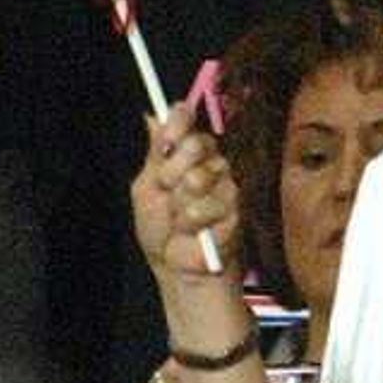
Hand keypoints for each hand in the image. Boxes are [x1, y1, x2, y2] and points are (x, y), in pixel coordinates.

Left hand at [129, 106, 241, 285]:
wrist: (175, 266)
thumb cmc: (159, 229)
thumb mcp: (146, 188)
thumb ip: (156, 153)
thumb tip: (151, 116)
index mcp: (188, 153)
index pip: (187, 122)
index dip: (179, 122)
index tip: (169, 131)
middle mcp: (211, 163)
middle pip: (195, 144)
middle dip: (172, 170)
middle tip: (166, 190)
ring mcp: (227, 185)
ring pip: (198, 178)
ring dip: (179, 205)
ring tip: (179, 220)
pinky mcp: (237, 209)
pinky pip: (207, 207)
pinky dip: (191, 224)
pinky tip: (194, 233)